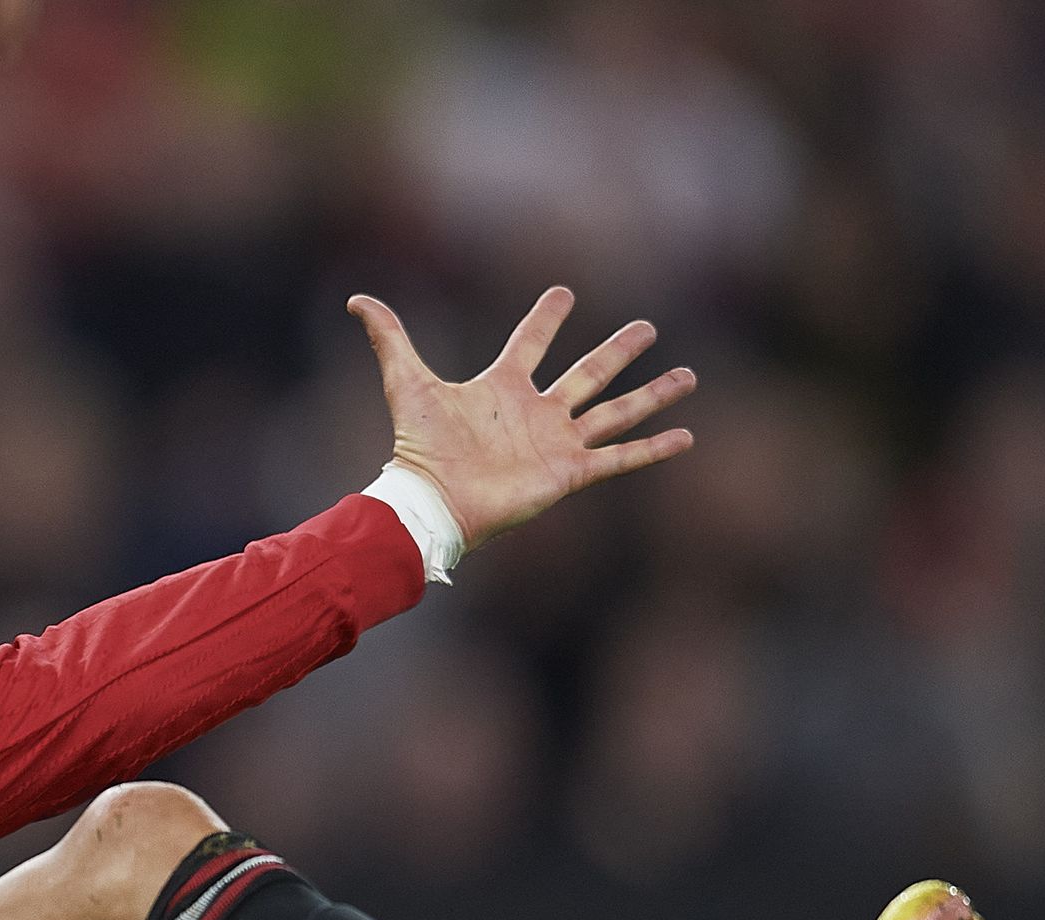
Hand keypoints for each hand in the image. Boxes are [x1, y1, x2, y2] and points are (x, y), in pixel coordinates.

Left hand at [348, 288, 695, 550]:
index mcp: (503, 387)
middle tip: (646, 327)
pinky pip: (618, 458)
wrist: (434, 500)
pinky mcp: (568, 472)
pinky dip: (652, 449)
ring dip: (652, 393)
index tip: (564, 293)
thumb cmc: (419, 447)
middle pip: (587, 373)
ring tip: (689, 375)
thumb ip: (388, 338)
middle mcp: (536, 412)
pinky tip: (685, 436)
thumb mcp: (406, 382)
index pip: (531, 343)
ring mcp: (556, 442)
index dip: (546, 318)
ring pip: (615, 410)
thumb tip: (356, 298)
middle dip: (617, 350)